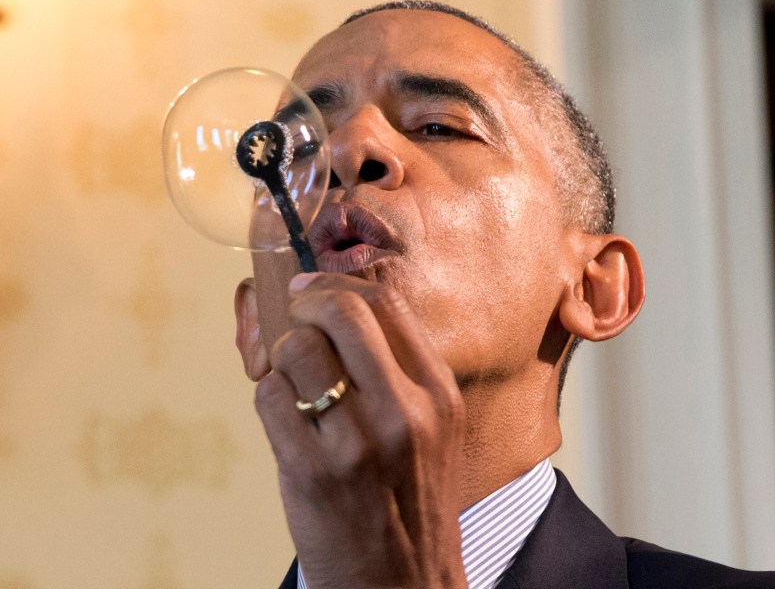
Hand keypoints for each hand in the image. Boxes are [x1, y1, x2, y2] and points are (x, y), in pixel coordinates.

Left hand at [254, 272, 467, 588]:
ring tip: (294, 381)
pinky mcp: (312, 473)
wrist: (402, 585)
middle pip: (340, 311)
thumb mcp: (431, 429)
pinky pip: (270, 396)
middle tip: (295, 317)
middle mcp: (406, 412)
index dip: (338, 284)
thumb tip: (337, 306)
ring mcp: (358, 442)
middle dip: (305, 303)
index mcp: (438, 394)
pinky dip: (269, 397)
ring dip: (283, 356)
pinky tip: (286, 419)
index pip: (385, 304)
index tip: (315, 290)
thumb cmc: (409, 501)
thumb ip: (397, 370)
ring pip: (297, 349)